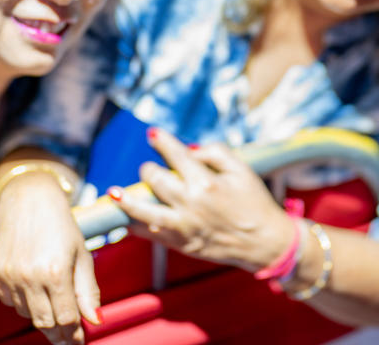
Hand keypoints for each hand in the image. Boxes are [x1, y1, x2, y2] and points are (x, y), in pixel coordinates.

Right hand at [0, 170, 98, 344]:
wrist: (29, 200)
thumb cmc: (62, 226)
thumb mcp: (82, 255)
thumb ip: (88, 291)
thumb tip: (95, 321)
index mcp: (55, 272)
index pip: (66, 318)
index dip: (75, 333)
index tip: (80, 339)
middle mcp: (29, 277)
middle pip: (45, 322)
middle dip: (59, 332)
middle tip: (69, 335)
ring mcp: (9, 277)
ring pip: (28, 314)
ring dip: (43, 315)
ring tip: (54, 306)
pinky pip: (11, 303)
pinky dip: (25, 303)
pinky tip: (35, 291)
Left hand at [112, 129, 295, 271]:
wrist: (265, 243)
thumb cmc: (255, 202)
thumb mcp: (242, 170)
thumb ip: (215, 153)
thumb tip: (189, 150)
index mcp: (206, 182)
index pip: (176, 155)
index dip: (162, 142)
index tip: (153, 135)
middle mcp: (190, 203)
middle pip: (156, 180)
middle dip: (149, 169)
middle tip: (151, 167)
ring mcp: (183, 226)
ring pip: (144, 211)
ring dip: (126, 200)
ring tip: (113, 193)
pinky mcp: (181, 243)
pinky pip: (151, 235)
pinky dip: (136, 226)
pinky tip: (126, 219)